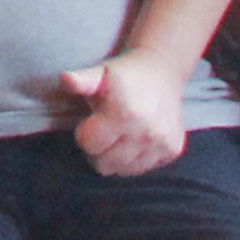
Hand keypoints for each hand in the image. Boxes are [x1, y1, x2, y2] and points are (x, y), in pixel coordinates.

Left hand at [62, 45, 189, 177]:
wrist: (162, 69)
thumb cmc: (123, 74)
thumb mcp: (99, 72)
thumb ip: (81, 80)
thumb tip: (65, 80)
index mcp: (124, 114)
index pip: (89, 145)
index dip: (84, 133)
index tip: (91, 120)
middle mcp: (146, 133)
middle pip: (105, 164)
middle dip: (98, 149)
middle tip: (103, 130)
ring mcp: (162, 144)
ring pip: (124, 170)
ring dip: (116, 156)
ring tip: (119, 134)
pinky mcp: (173, 151)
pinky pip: (143, 169)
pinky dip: (134, 158)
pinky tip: (135, 139)